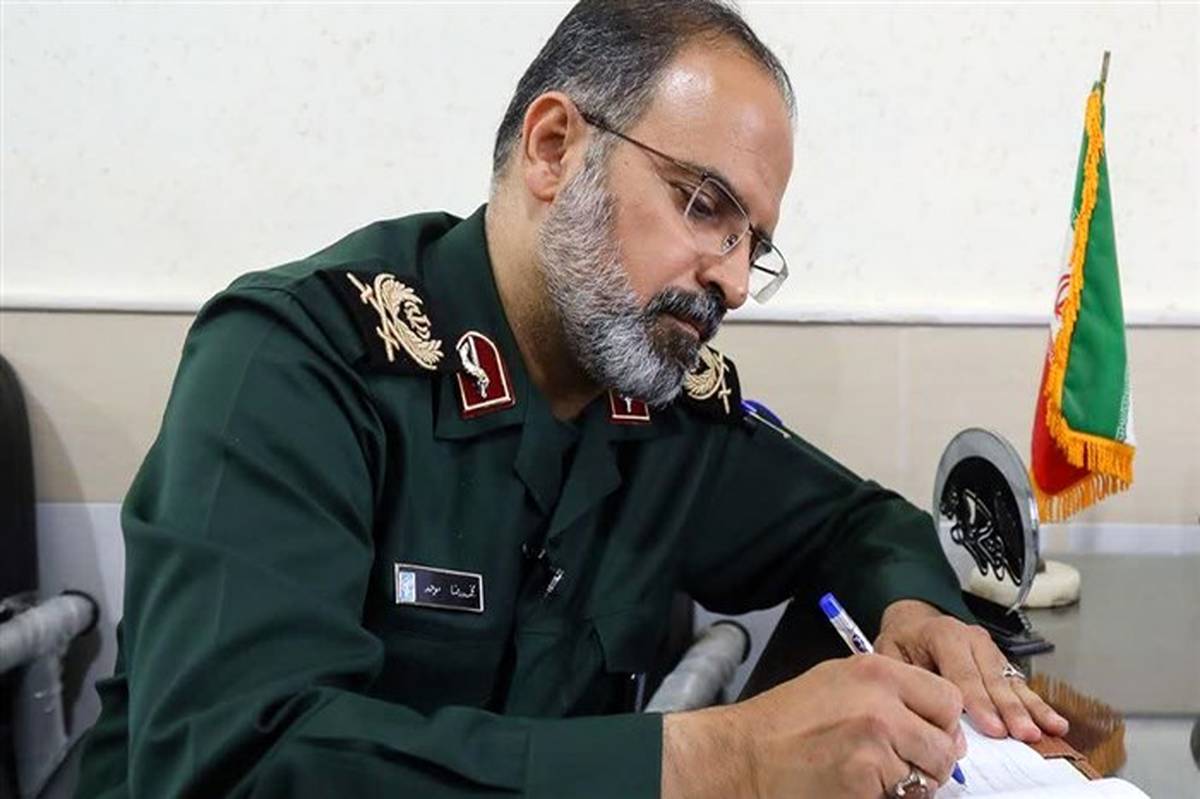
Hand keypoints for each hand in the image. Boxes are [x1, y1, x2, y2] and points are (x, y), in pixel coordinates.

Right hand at [664, 655, 966, 798]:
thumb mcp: (838, 682)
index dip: (942, 723)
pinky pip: (902, 798)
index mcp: (876, 672)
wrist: (744, 755)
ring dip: (910, 784)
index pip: (948, 698)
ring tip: (873, 776)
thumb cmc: (784, 722)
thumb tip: (933, 717)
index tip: (928, 734)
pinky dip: (886, 798)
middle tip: (904, 765)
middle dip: (930, 760)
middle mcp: (881, 702)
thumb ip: (888, 692)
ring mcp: (875, 742)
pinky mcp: (866, 780)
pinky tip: (857, 787)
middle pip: (945, 742)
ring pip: (928, 776)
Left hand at [875, 599, 1069, 741]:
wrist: (914, 622)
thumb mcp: (890, 652)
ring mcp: (990, 651)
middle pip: (992, 679)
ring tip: (1047, 728)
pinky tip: (1053, 721)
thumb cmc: (903, 640)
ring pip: (1011, 682)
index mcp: (943, 634)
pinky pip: (1019, 685)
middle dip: (1009, 709)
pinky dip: (1037, 704)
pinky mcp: (1000, 663)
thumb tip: (919, 711)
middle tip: (1022, 733)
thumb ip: (905, 678)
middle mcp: (971, 639)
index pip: (962, 673)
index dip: (978, 702)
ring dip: (1029, 708)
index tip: (992, 727)